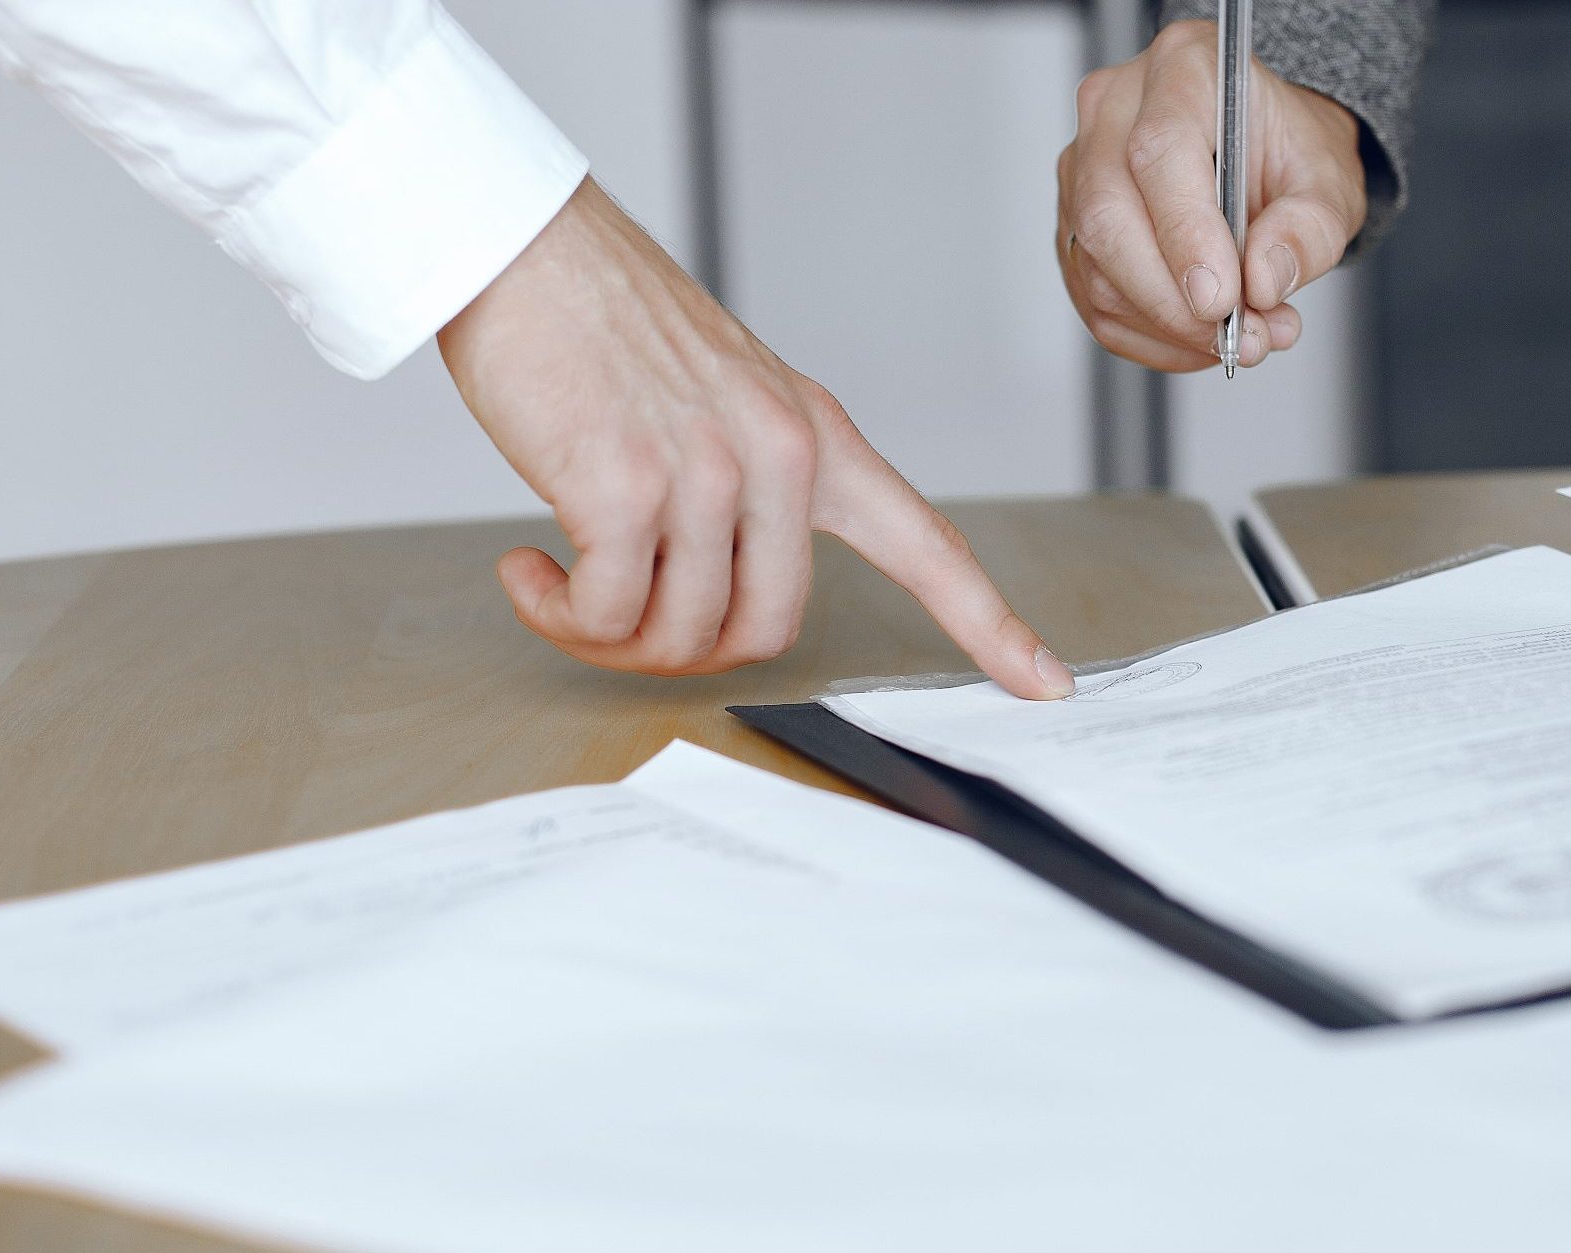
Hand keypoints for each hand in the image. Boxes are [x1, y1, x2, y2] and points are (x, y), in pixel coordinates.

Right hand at [437, 180, 1074, 698]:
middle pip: (769, 632)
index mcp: (818, 437)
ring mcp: (710, 471)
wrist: (525, 251)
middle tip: (618, 616)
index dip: (990, 625)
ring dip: (607, 635)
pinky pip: (607, 613)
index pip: (927, 545)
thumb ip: (755, 486)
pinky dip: (561, 614)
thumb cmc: (605, 328)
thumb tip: (722, 598)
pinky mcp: (625, 487)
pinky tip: (529, 571)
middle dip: (684, 652)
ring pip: (682, 635)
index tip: (1045, 683)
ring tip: (561, 583)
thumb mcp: (725, 397)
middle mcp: (782, 455)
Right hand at [1057, 20, 1367, 371]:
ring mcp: (1082, 167)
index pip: (1159, 151)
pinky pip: (1094, 301)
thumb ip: (1309, 229)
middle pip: (1108, 213)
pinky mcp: (1074, 225)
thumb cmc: (1288, 153)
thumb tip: (1263, 278)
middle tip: (1238, 337)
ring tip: (1242, 338)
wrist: (1266, 157)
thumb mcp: (1329, 184)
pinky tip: (1201, 338)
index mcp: (1183, 67)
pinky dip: (1152, 337)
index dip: (1186, 234)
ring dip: (1169, 327)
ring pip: (1096, 268)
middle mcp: (1114, 109)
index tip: (1223, 300)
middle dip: (1171, 298)